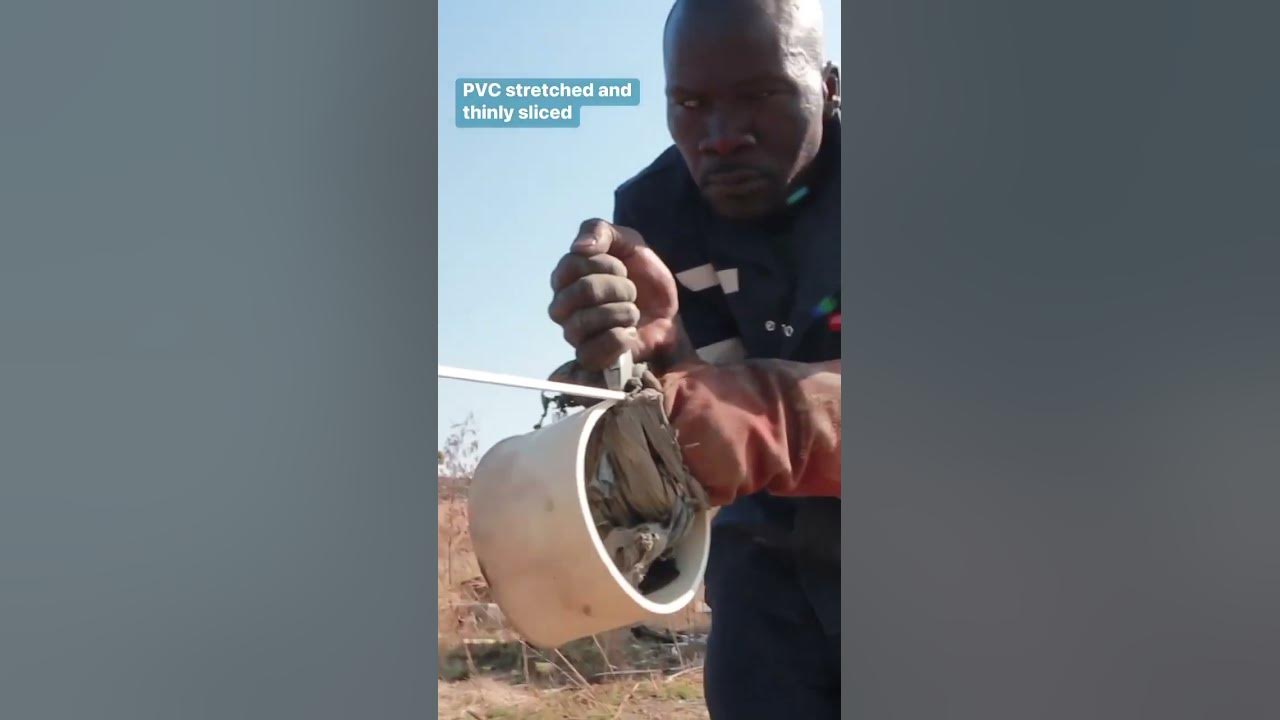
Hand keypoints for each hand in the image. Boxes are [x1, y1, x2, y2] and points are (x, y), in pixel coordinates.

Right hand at [548, 219, 692, 371]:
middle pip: (583, 290)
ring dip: (622, 312)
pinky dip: (619, 339)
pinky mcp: (588, 357)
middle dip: (620, 287)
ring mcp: (572, 333)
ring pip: (584, 322)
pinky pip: (592, 352)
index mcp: (565, 276)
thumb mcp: (628, 241)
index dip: (607, 264)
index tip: (624, 268)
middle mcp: (561, 305)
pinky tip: (629, 332)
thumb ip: (601, 231)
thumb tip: (579, 247)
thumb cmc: (642, 276)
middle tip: (632, 291)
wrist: (667, 311)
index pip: (574, 264)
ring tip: (633, 312)